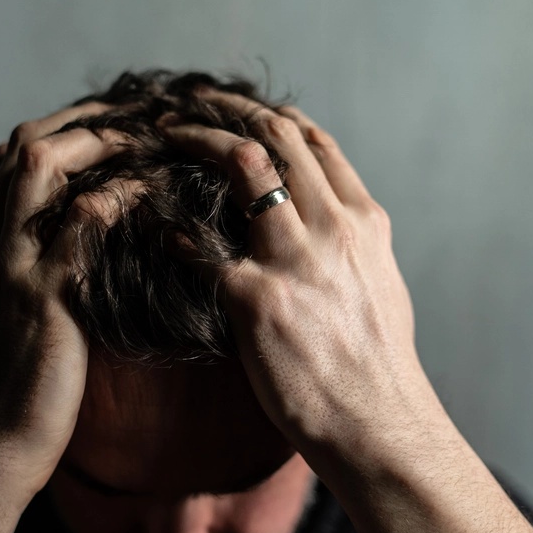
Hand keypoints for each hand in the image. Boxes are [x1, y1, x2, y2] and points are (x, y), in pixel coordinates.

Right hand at [0, 101, 124, 495]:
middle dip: (84, 120)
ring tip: (148, 138)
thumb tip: (52, 261)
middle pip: (24, 145)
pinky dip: (117, 197)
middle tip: (139, 115)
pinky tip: (150, 193)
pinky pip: (81, 223)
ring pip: (41, 165)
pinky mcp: (41, 297)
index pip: (11, 161)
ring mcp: (8, 266)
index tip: (111, 127)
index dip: (63, 132)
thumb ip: (14, 281)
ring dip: (98, 142)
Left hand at [159, 92, 427, 453]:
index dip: (268, 115)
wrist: (377, 424)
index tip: (234, 110)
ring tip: (160, 138)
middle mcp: (333, 228)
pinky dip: (172, 226)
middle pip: (275, 136)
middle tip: (185, 108)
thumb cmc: (378, 366)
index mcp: (363, 221)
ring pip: (242, 166)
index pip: (314, 142)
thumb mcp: (379, 284)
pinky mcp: (255, 298)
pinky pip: (199, 245)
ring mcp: (294, 259)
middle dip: (224, 111)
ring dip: (194, 142)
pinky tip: (152, 223)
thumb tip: (324, 223)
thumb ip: (349, 243)